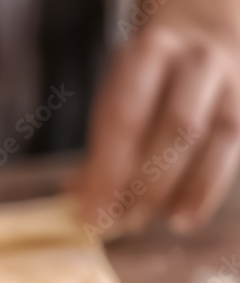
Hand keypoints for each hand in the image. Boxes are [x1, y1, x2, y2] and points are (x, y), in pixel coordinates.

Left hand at [75, 0, 239, 235]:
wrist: (204, 38)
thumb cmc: (148, 83)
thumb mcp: (116, 98)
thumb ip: (100, 148)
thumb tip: (79, 198)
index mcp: (149, 53)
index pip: (126, 117)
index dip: (108, 171)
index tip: (92, 213)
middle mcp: (195, 62)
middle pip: (171, 130)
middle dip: (141, 185)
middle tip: (117, 221)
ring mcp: (228, 83)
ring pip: (204, 142)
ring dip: (170, 192)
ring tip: (141, 221)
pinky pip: (229, 154)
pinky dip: (203, 193)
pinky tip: (182, 219)